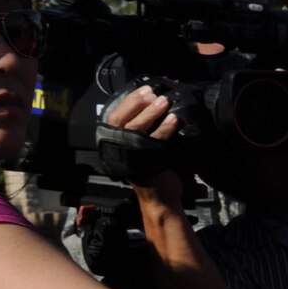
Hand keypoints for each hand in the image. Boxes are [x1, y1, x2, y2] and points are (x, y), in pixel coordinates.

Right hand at [103, 86, 184, 208]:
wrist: (161, 198)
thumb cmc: (153, 170)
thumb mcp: (142, 148)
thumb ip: (142, 130)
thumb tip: (153, 104)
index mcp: (113, 144)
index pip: (115, 117)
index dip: (128, 102)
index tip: (143, 90)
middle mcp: (117, 150)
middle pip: (121, 120)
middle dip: (136, 103)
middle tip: (152, 93)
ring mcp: (130, 157)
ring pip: (136, 129)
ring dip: (151, 112)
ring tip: (164, 101)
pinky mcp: (145, 163)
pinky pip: (155, 141)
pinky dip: (164, 128)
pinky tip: (174, 120)